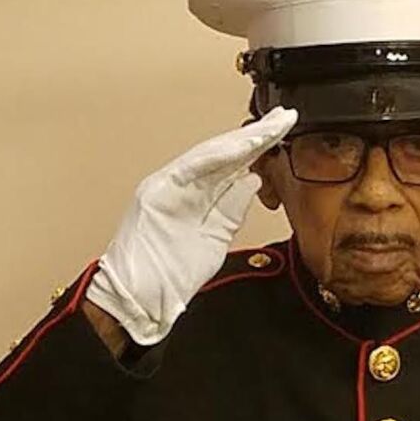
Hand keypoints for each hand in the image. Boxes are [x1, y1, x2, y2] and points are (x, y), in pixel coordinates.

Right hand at [85, 107, 296, 344]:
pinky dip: (217, 157)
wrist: (135, 302)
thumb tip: (253, 179)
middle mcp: (180, 185)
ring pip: (210, 155)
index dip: (258, 148)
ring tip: (270, 128)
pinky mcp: (156, 192)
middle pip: (223, 154)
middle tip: (284, 118)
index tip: (282, 133)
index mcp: (193, 196)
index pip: (231, 166)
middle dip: (255, 135)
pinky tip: (241, 146)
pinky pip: (191, 169)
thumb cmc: (168, 277)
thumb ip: (231, 210)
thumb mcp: (214, 240)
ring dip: (241, 141)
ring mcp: (167, 186)